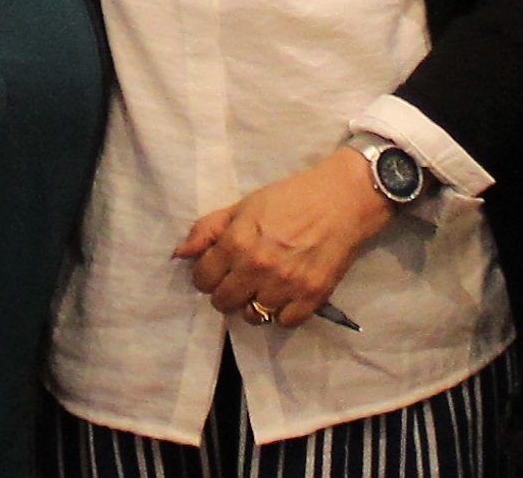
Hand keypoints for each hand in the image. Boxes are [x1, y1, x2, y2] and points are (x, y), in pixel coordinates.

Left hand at [174, 148, 394, 327]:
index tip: (218, 270)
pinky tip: (286, 294)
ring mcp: (285, 286)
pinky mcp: (312, 297)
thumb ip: (208, 229)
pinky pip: (284, 323)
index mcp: (237, 242)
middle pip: (223, 303)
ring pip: (253, 317)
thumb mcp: (244, 206)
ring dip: (254, 304)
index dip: (206, 275)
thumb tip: (180, 254)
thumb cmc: (289, 198)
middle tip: (240, 279)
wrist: (341, 200)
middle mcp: (257, 268)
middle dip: (227, 292)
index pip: (202, 280)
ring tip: (264, 287)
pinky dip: (283, 312)